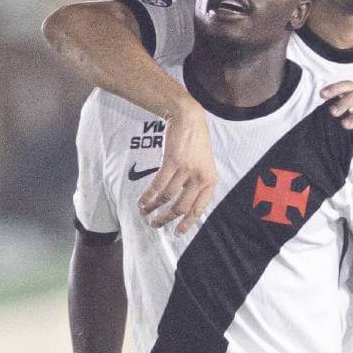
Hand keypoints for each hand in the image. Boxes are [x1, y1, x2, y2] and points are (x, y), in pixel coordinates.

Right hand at [139, 100, 216, 234]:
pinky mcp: (172, 162)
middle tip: (155, 224)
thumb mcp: (203, 165)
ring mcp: (186, 170)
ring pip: (167, 197)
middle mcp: (200, 178)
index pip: (199, 209)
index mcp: (210, 181)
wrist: (189, 119)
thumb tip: (183, 206)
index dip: (187, 224)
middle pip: (181, 207)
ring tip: (145, 212)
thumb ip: (196, 184)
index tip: (177, 233)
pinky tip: (142, 201)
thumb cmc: (195, 143)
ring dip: (153, 207)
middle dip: (166, 219)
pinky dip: (148, 196)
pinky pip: (158, 185)